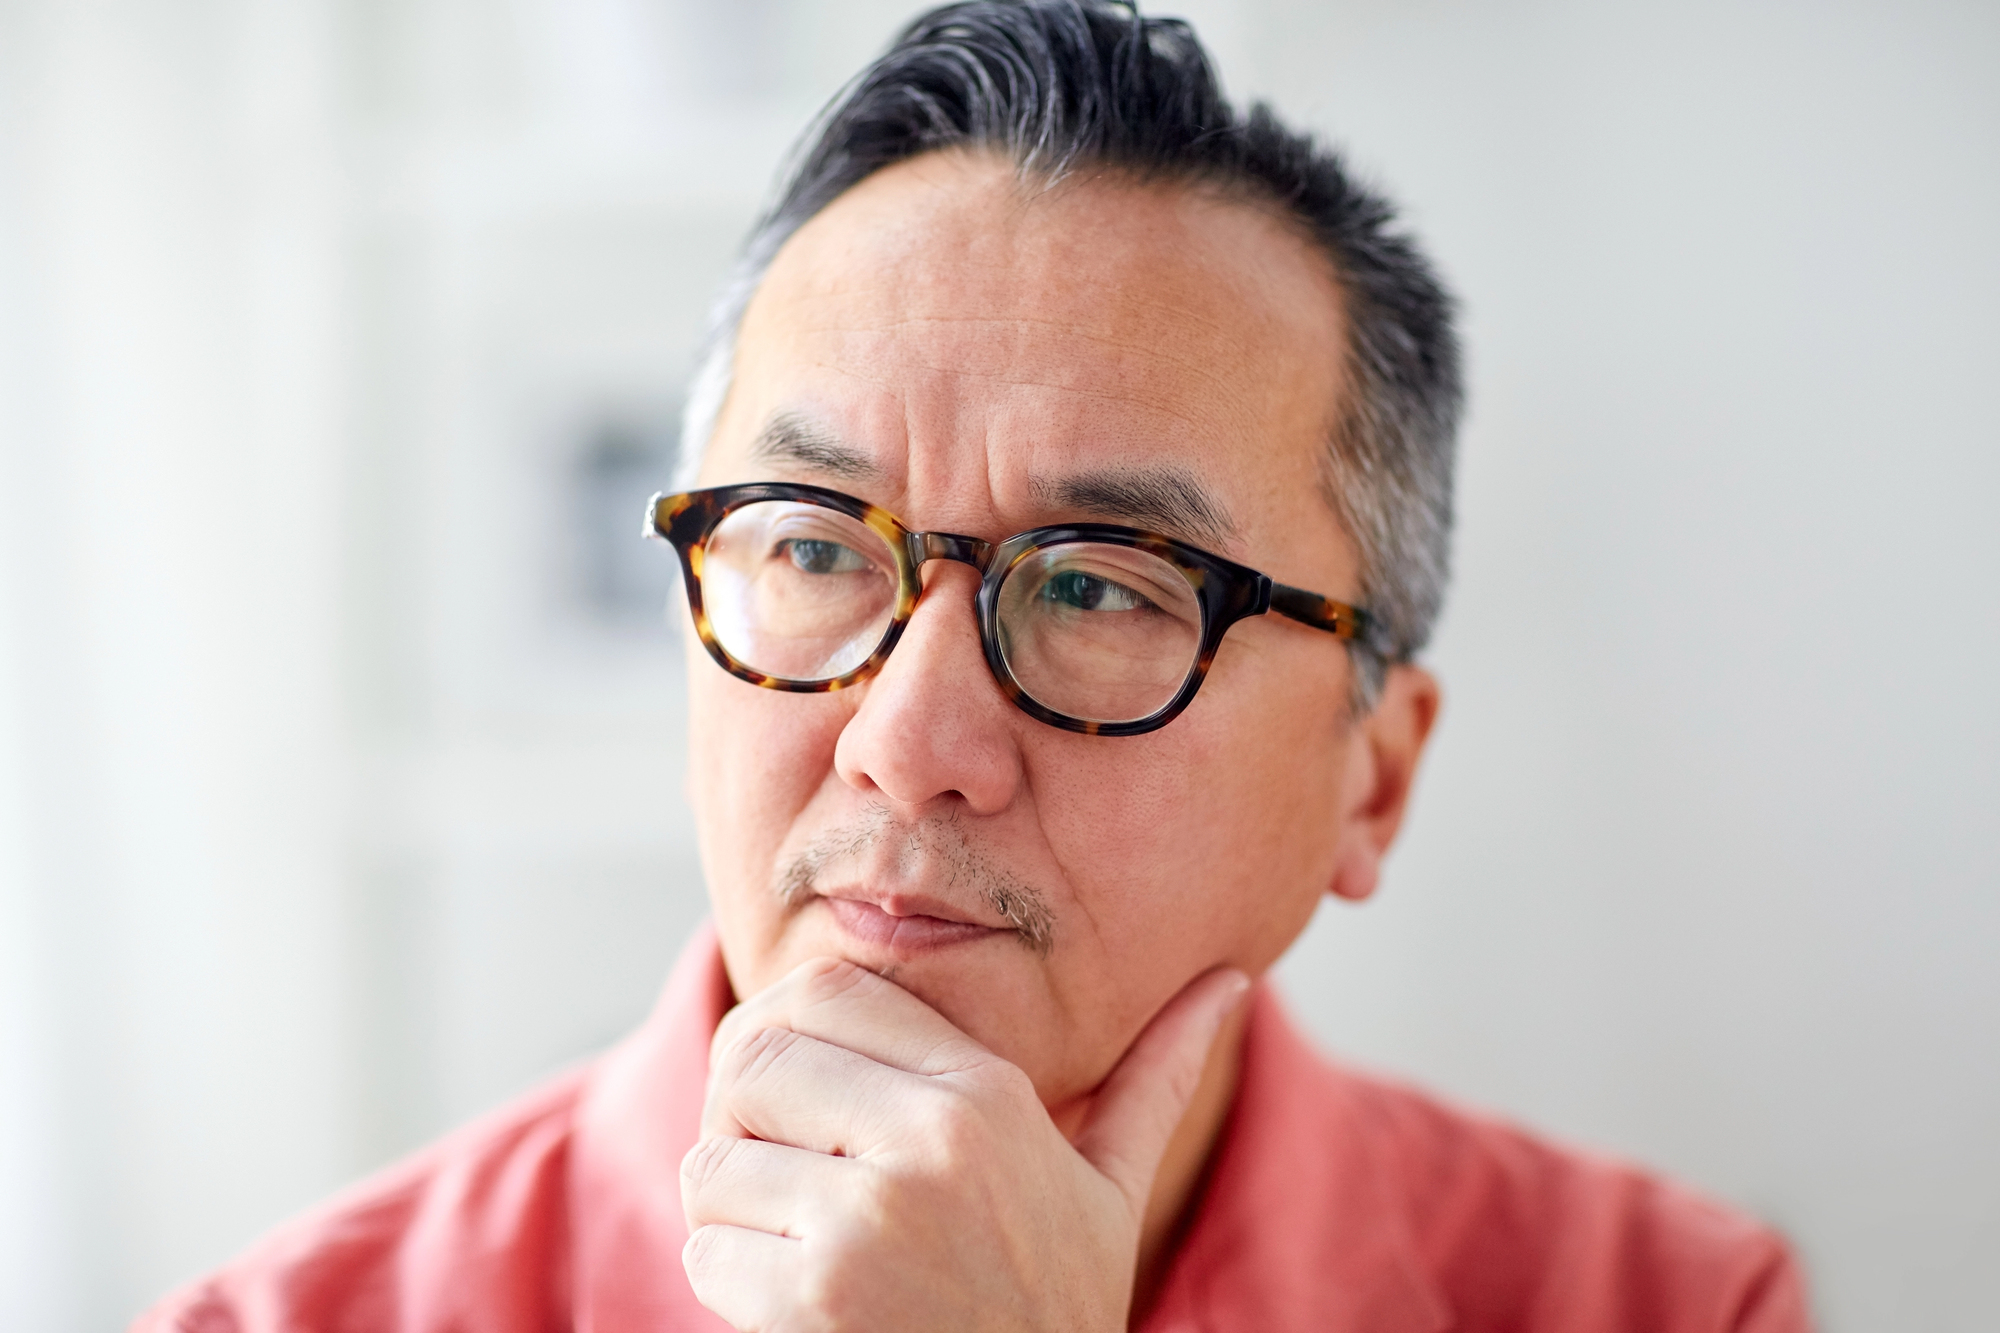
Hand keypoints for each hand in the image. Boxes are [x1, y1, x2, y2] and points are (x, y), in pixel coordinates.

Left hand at [680, 956, 1248, 1331]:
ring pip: (714, 1157)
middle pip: (752, 1056)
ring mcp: (866, 1225)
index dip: (785, 1031)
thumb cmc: (1055, 1311)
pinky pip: (707, 1246)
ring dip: (734, 1205)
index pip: (825, 990)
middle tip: (780, 1165)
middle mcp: (928, 1145)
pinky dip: (729, 1278)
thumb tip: (1228, 983)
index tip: (798, 1088)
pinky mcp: (808, 1302)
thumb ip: (1153, 1081)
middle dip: (742, 1111)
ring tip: (801, 1243)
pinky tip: (799, 1307)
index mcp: (990, 1098)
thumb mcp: (1109, 1193)